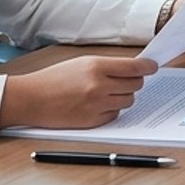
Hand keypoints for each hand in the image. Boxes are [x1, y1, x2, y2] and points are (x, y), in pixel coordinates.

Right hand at [0, 55, 156, 129]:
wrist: (31, 99)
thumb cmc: (54, 78)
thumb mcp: (82, 63)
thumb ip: (108, 65)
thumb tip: (135, 68)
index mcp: (96, 67)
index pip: (135, 67)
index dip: (147, 67)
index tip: (152, 67)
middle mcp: (99, 86)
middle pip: (135, 85)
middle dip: (134, 82)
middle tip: (127, 80)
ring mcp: (96, 105)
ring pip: (128, 101)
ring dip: (123, 96)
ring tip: (107, 92)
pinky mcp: (93, 121)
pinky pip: (115, 114)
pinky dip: (112, 109)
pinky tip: (98, 104)